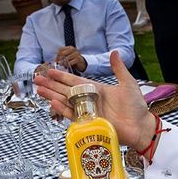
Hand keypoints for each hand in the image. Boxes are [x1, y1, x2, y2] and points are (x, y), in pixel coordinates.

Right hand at [35, 51, 156, 152]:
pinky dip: (63, 110)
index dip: (62, 76)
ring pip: (65, 103)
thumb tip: (114, 52)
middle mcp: (89, 100)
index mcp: (96, 89)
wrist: (140, 126)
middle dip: (51, 85)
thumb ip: (119, 69)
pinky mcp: (88, 124)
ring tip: (39, 90)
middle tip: (36, 79)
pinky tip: (53, 103)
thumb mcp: (128, 84)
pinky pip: (72, 116)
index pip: (75, 81)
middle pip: (66, 91)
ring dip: (52, 96)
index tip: (50, 71)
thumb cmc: (136, 107)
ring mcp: (88, 112)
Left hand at [57, 46, 87, 72]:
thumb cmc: (73, 60)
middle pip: (62, 54)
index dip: (57, 55)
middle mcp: (72, 49)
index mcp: (69, 47)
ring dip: (64, 64)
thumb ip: (61, 57)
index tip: (56, 61)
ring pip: (66, 59)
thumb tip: (55, 61)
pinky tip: (68, 66)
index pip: (60, 49)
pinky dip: (67, 66)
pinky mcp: (78, 59)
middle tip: (59, 64)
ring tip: (64, 65)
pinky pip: (70, 63)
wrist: (82, 63)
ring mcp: (76, 53)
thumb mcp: (67, 57)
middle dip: (60, 60)